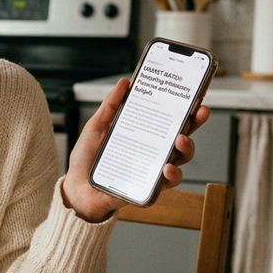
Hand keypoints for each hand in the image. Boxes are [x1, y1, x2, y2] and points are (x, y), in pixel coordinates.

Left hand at [61, 78, 210, 222]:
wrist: (74, 188)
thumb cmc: (86, 159)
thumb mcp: (96, 127)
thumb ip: (110, 106)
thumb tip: (123, 83)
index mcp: (143, 137)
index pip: (169, 123)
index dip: (186, 112)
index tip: (197, 100)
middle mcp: (151, 154)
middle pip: (181, 139)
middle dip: (194, 125)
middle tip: (198, 114)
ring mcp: (151, 172)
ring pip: (179, 161)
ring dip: (185, 150)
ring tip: (180, 141)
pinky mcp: (146, 189)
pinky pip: (165, 184)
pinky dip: (170, 176)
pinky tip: (166, 169)